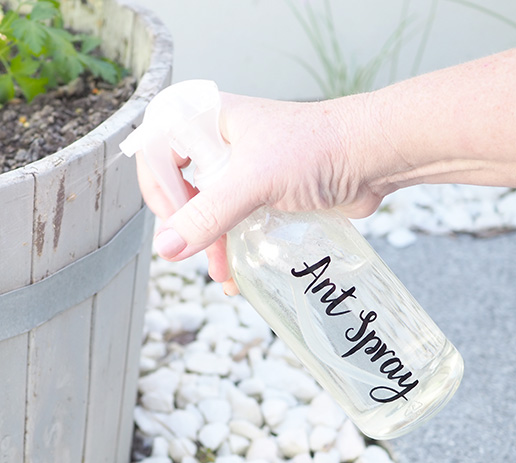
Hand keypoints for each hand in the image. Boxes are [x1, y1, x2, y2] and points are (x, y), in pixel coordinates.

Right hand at [137, 92, 387, 292]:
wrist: (374, 158)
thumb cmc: (319, 149)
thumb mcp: (253, 181)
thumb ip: (208, 215)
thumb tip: (167, 248)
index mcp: (208, 121)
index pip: (157, 150)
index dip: (159, 187)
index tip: (176, 219)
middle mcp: (219, 142)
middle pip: (177, 186)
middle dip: (186, 225)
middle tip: (195, 250)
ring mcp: (241, 169)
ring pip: (205, 209)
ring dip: (208, 243)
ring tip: (221, 271)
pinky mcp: (262, 193)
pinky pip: (232, 222)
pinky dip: (230, 247)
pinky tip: (237, 272)